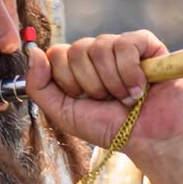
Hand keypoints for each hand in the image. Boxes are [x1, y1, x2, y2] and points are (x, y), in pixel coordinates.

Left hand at [24, 32, 182, 183]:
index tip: (85, 100)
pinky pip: (126, 45)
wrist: (149, 140)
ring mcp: (121, 45)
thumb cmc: (109, 127)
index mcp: (76, 64)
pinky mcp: (146, 43)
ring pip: (101, 48)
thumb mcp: (65, 113)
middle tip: (108, 100)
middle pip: (78, 50)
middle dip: (92, 85)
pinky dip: (130, 73)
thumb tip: (33, 52)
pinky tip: (140, 88)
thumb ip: (39, 86)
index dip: (68, 81)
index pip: (56, 53)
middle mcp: (97, 50)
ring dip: (113, 83)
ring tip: (126, 97)